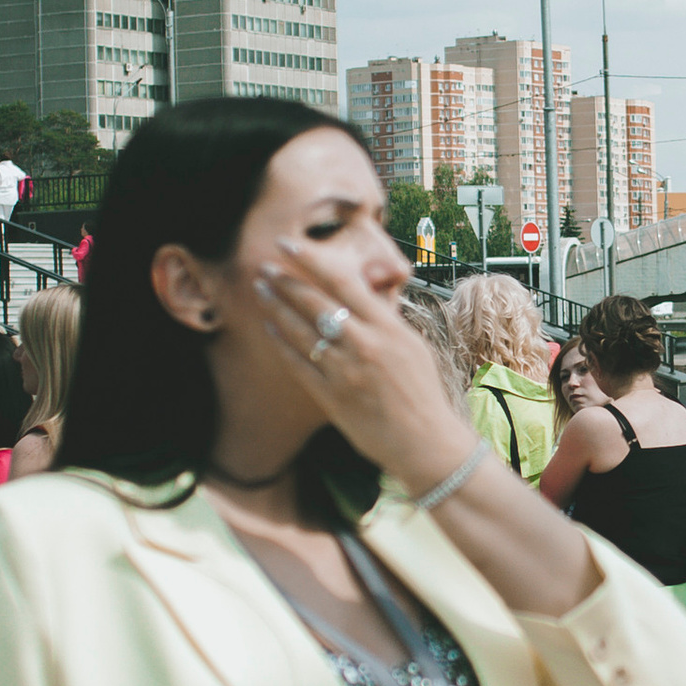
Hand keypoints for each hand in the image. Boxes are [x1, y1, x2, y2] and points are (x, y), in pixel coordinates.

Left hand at [248, 240, 479, 496]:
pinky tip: (270, 329)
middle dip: (285, 280)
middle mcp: (364, 344)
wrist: (424, 441)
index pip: (343, 281)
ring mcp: (345, 371)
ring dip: (277, 307)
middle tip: (265, 265)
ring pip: (301, 331)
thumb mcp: (411, 345)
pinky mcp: (331, 396)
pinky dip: (282, 344)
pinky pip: (299, 364)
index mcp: (387, 327)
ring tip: (261, 290)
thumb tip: (364, 295)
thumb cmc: (422, 392)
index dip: (311, 259)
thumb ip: (385, 320)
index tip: (289, 244)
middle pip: (315, 302)